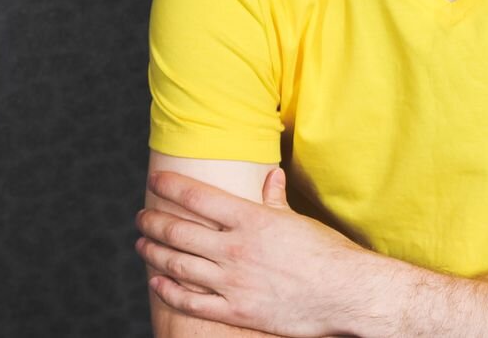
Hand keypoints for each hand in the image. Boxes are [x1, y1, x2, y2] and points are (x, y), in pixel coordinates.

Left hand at [136, 168, 371, 336]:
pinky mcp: (235, 311)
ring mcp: (232, 282)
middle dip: (153, 222)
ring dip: (154, 253)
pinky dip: (169, 290)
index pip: (198, 197)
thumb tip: (271, 176)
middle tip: (141, 217)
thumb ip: (276, 199)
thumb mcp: (298, 220)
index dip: (171, 187)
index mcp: (251, 219)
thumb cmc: (327, 253)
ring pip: (178, 265)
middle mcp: (235, 248)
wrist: (346, 292)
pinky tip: (157, 281)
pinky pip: (191, 302)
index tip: (155, 180)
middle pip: (179, 231)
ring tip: (142, 245)